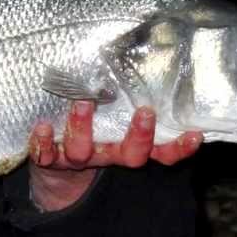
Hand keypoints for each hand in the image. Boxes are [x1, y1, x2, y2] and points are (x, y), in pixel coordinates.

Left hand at [26, 102, 202, 211]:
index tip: (195, 134)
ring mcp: (78, 159)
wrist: (53, 173)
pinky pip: (45, 154)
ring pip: (83, 151)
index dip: (178, 148)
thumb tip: (154, 63)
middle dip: (139, 136)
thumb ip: (129, 101)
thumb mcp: (115, 121)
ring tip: (83, 103)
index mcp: (127, 147)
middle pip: (130, 155)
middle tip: (145, 112)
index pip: (160, 153)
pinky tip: (42, 127)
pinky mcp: (50, 159)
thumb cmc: (92, 133)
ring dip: (83, 128)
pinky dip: (42, 143)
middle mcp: (107, 155)